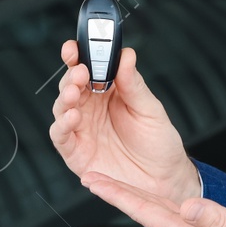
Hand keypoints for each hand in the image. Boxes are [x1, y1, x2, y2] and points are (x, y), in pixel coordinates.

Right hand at [51, 39, 199, 205]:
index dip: (78, 55)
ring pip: (61, 107)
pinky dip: (62, 125)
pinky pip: (61, 136)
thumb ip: (134, 84)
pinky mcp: (76, 152)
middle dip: (71, 75)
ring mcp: (82, 129)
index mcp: (109, 92)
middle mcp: (91, 108)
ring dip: (64, 97)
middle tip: (79, 71)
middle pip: (71, 84)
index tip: (75, 46)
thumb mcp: (150, 110)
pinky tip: (72, 118)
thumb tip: (126, 55)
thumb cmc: (159, 143)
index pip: (89, 67)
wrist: (165, 180)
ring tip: (74, 92)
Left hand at [81, 171, 225, 226]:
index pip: (150, 215)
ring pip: (159, 217)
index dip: (121, 197)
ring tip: (112, 186)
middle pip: (147, 215)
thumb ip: (219, 219)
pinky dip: (157, 206)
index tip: (96, 182)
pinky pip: (175, 219)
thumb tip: (188, 205)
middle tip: (90, 178)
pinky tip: (154, 201)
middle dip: (117, 196)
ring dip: (133, 200)